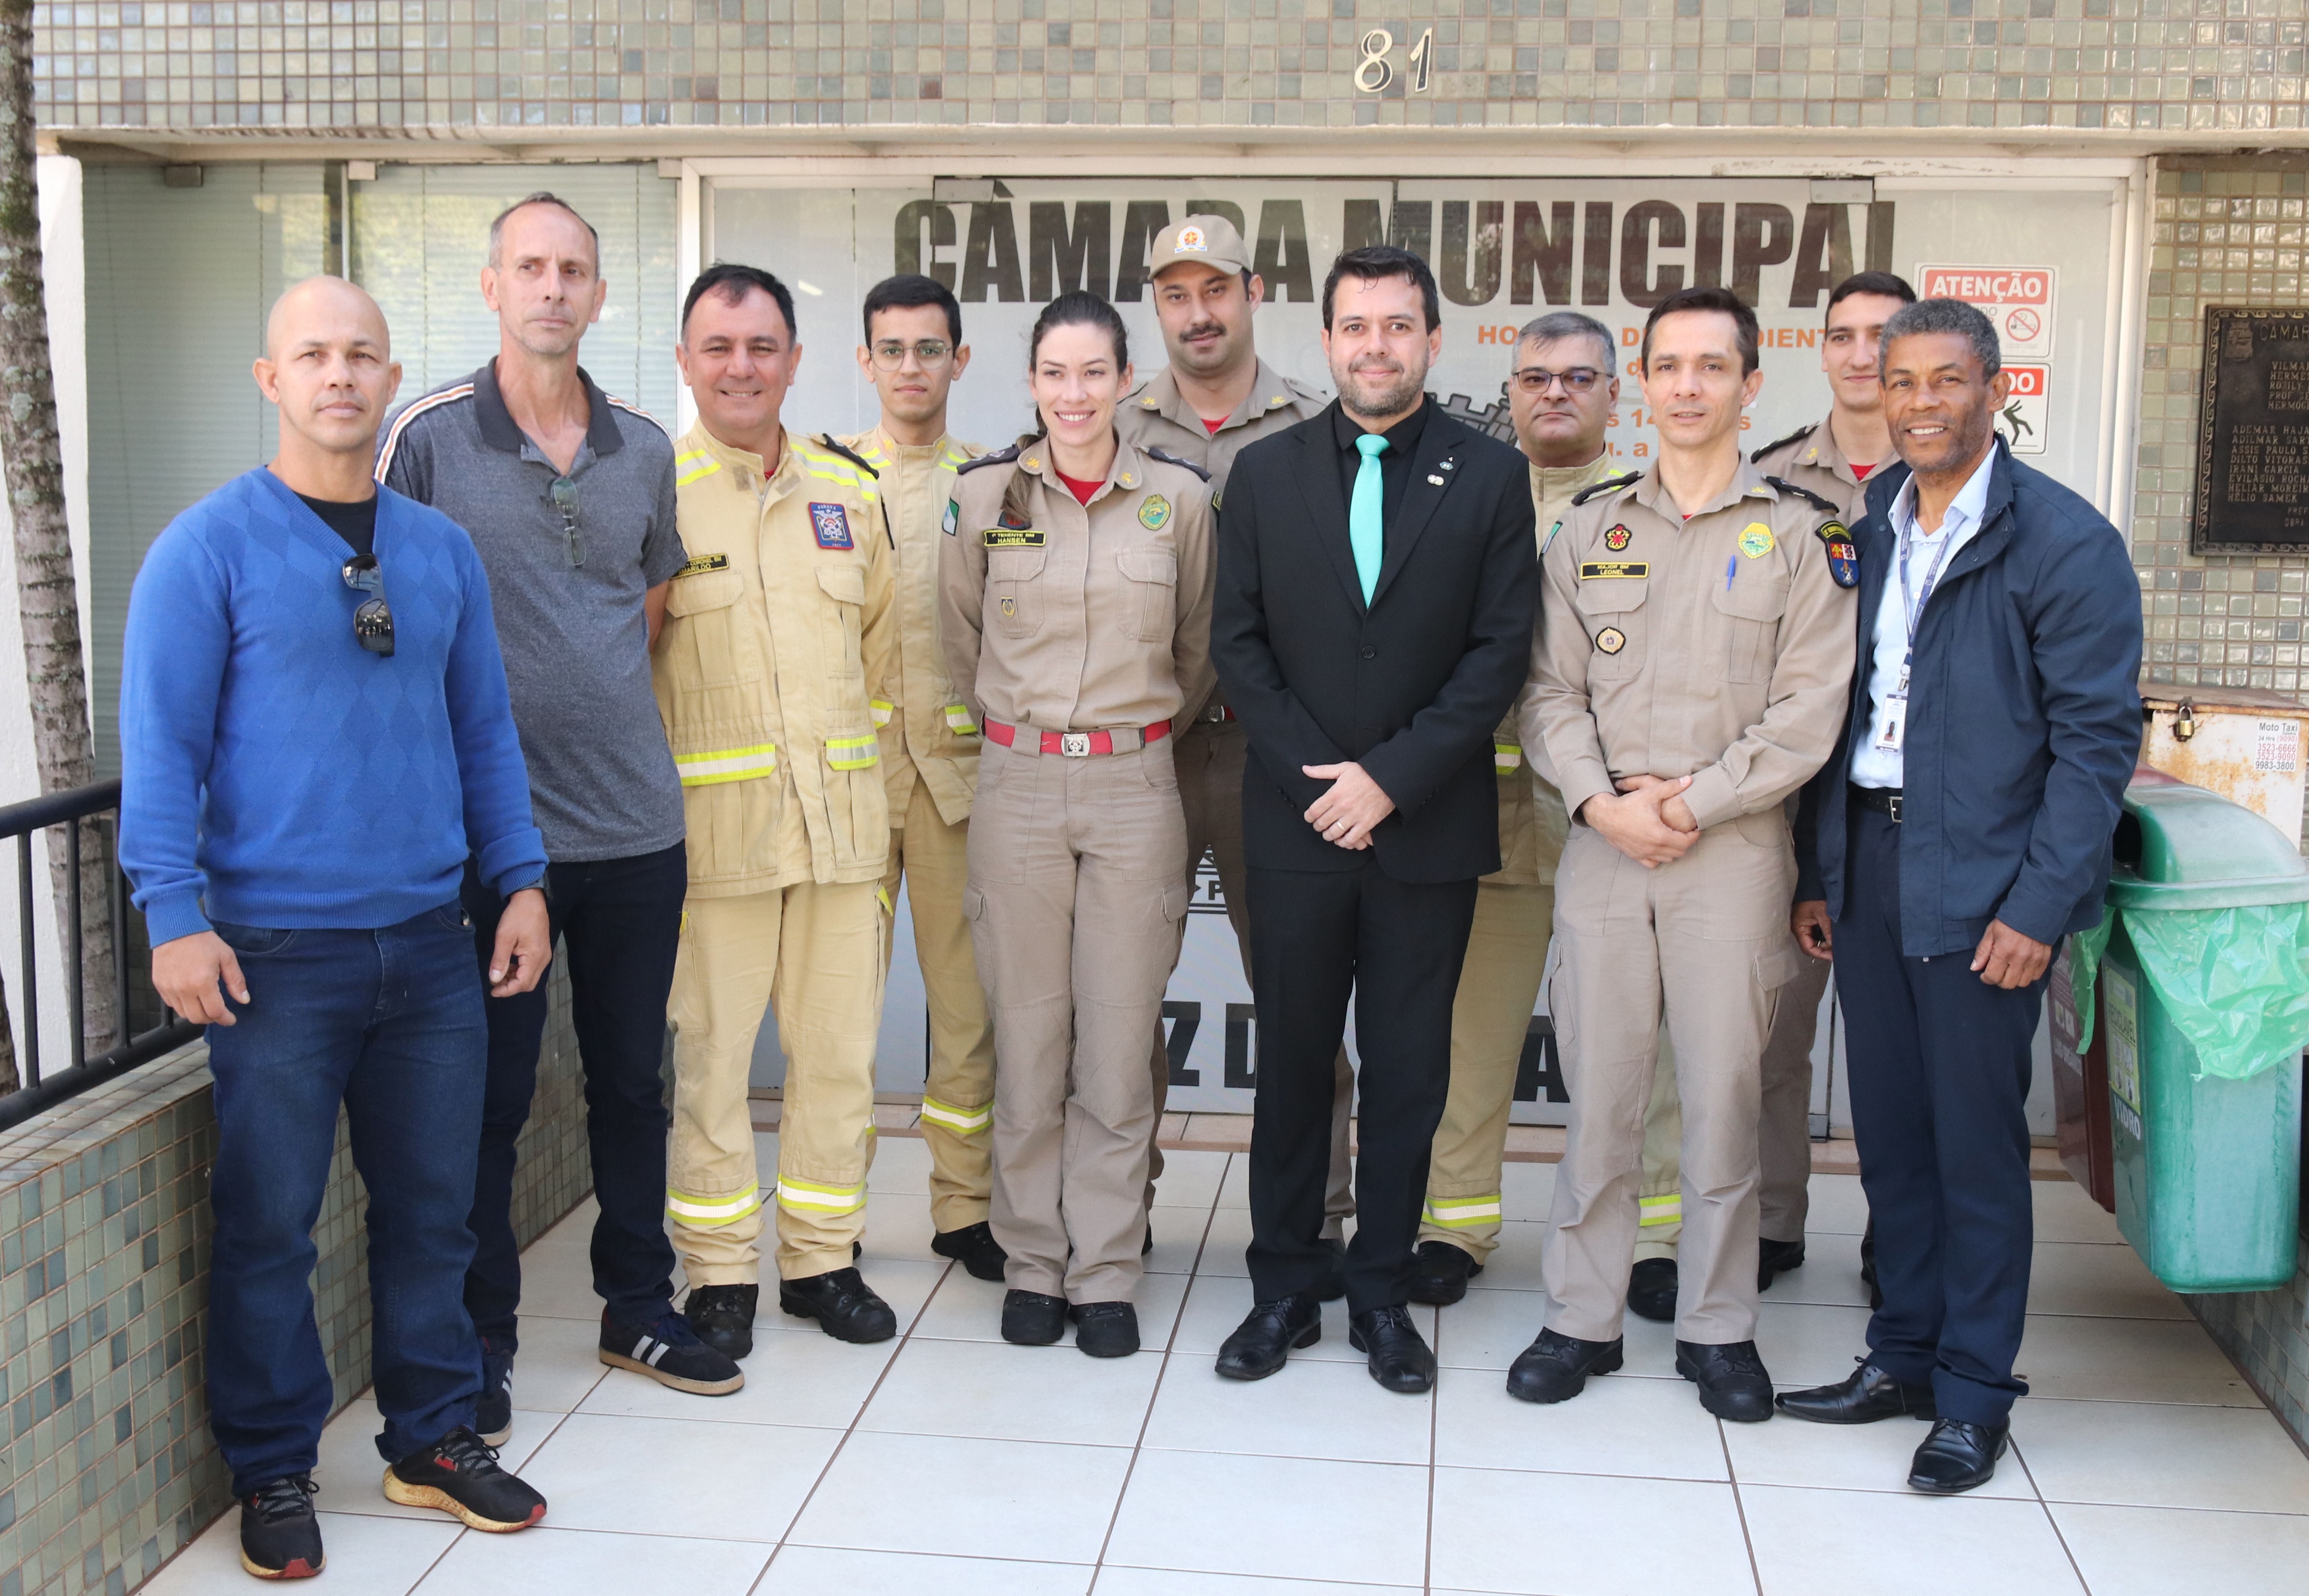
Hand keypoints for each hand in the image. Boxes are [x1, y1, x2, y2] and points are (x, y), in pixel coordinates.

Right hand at [151, 931, 248, 1025]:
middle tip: (220, 1014)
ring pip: (184, 1013)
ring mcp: (169, 988)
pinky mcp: (159, 985)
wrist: (175, 928)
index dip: (225, 1019)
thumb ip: (236, 981)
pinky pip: (172, 1004)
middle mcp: (183, 989)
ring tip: (206, 1005)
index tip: (231, 1019)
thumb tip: (243, 1000)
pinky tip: (192, 996)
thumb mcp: (226, 957)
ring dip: (197, 1013)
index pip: (215, 1012)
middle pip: (198, 1018)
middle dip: (212, 1019)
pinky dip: (183, 1005)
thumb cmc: (202, 941)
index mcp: (202, 982)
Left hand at [489, 888, 552, 996]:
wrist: (531, 899)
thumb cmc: (517, 916)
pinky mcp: (542, 951)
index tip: (492, 990)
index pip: (522, 983)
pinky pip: (532, 969)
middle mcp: (543, 960)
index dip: (507, 990)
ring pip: (530, 977)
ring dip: (515, 979)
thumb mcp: (504, 937)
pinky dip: (520, 972)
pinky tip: (509, 965)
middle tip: (495, 982)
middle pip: (528, 984)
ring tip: (500, 972)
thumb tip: (494, 980)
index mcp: (535, 957)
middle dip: (511, 987)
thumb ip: (500, 960)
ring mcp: (544, 955)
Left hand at [1302, 761, 1396, 849]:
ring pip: (1334, 833)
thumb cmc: (1366, 772)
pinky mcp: (1366, 824)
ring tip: (1329, 834)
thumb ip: (1322, 771)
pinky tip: (1342, 840)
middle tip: (1319, 826)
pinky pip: (1351, 839)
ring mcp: (1354, 816)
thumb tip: (1305, 769)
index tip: (1309, 818)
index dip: (1308, 817)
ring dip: (1329, 836)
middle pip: (1322, 823)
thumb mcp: (1343, 767)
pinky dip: (1345, 842)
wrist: (1389, 778)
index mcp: (1334, 793)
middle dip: (1318, 827)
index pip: (1314, 811)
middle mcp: (1342, 806)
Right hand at [1582, 777, 1698, 867]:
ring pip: (1667, 858)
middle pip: (1679, 852)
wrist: (1604, 815)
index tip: (1695, 828)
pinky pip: (1652, 863)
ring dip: (1673, 850)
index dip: (1694, 835)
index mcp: (1660, 835)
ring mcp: (1642, 853)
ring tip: (1674, 838)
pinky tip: (1658, 847)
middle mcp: (1652, 847)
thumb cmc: (1627, 804)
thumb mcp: (1650, 793)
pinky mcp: (1634, 855)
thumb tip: (1689, 780)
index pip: (1686, 842)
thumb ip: (1671, 787)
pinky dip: (1659, 857)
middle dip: (1686, 842)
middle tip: (1686, 832)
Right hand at [1793, 900, 1833, 959]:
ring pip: (1813, 939)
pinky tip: (1831, 936)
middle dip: (1824, 949)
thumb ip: (1828, 932)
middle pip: (1810, 945)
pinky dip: (1823, 935)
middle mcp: (1798, 927)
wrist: (1812, 880)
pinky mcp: (1807, 920)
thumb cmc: (1814, 894)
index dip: (1821, 954)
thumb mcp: (1824, 914)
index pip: (1808, 948)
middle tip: (1837, 950)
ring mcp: (1802, 923)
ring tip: (1836, 943)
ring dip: (1824, 942)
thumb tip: (1834, 947)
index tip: (1834, 956)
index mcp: (1798, 927)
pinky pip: (1815, 932)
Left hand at [1971, 918, 2050, 989]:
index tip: (1984, 975)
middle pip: (2008, 984)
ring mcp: (2034, 960)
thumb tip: (1974, 968)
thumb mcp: (1990, 933)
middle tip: (1997, 973)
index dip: (1986, 979)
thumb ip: (1982, 952)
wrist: (2033, 912)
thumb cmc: (2009, 921)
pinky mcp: (2044, 959)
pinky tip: (2022, 968)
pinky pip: (2036, 977)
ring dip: (2014, 980)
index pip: (1993, 977)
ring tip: (2009, 971)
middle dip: (1999, 981)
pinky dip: (2028, 976)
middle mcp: (2020, 958)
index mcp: (2004, 951)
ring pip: (2023, 983)